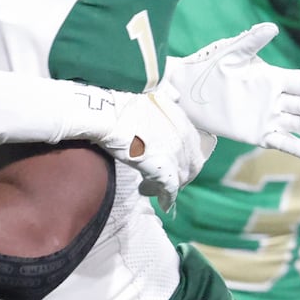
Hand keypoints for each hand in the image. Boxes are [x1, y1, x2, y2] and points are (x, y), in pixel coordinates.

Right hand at [85, 81, 214, 210]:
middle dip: (181, 175)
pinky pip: (170, 188)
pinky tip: (161, 202)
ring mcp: (175, 153)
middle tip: (166, 181)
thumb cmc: (119, 106)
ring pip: (181, 177)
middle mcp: (183, 136)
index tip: (175, 164)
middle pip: (192, 164)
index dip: (185, 158)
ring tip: (154, 188)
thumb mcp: (150, 99)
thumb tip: (173, 97)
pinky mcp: (164, 169)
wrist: (106, 115)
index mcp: (180, 119)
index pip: (193, 145)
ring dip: (170, 186)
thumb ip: (165, 100)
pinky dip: (166, 197)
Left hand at [166, 23, 299, 163]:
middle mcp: (276, 98)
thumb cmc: (207, 67)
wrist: (187, 93)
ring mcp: (269, 117)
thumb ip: (251, 42)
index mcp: (273, 77)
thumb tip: (272, 28)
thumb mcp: (229, 54)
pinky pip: (285, 143)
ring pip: (299, 127)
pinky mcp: (260, 134)